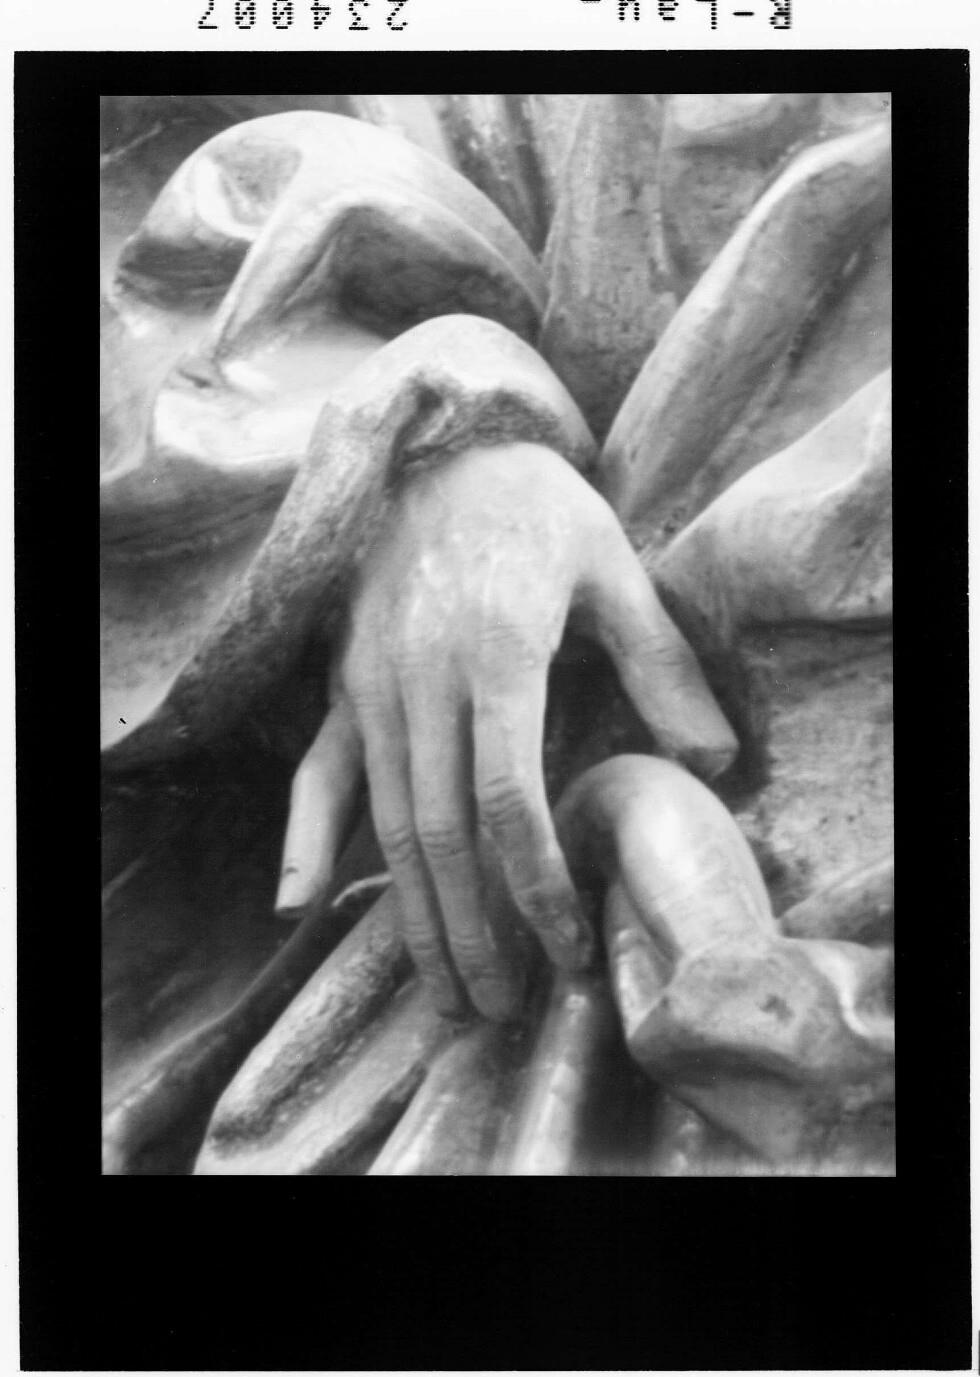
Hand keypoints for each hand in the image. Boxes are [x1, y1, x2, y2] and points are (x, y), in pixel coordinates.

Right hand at [276, 442, 737, 1020]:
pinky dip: (305, 839)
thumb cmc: (536, 508)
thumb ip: (659, 663)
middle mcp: (420, 679)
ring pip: (385, 820)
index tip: (565, 947)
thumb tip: (714, 757)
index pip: (506, 798)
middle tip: (497, 1008)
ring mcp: (371, 685)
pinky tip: (297, 906)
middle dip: (471, 930)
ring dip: (411, 913)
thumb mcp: (612, 567)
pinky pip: (320, 773)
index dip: (534, 883)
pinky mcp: (344, 683)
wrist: (441, 445)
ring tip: (441, 991)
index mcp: (494, 653)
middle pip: (439, 832)